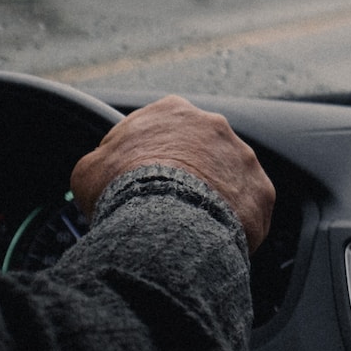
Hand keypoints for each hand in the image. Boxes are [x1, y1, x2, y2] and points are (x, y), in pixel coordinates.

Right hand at [71, 95, 275, 253]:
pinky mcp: (261, 192)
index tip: (140, 180)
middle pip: (199, 151)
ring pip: (227, 178)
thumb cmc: (122, 190)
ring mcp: (242, 158)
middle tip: (167, 204)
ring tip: (190, 226)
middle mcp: (214, 126)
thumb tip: (100, 174)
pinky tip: (212, 239)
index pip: (162, 129)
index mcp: (172, 112)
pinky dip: (233, 224)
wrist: (164, 222)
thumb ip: (100, 163)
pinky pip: (247, 209)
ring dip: (213, 197)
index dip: (149, 157)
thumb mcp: (88, 171)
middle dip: (186, 175)